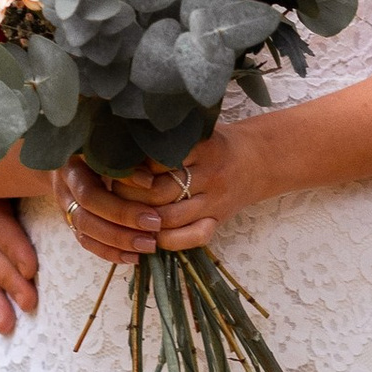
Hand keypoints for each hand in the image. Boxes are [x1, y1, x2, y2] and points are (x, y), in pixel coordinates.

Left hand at [61, 129, 261, 261]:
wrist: (258, 159)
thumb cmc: (214, 143)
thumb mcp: (194, 130)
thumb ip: (163, 137)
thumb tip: (116, 142)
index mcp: (202, 146)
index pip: (158, 161)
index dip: (132, 168)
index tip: (116, 167)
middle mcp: (210, 173)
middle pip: (160, 192)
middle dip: (131, 197)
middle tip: (113, 194)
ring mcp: (215, 200)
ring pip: (170, 217)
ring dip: (143, 220)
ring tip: (125, 215)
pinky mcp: (219, 220)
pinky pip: (192, 237)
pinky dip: (167, 241)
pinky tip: (151, 236)